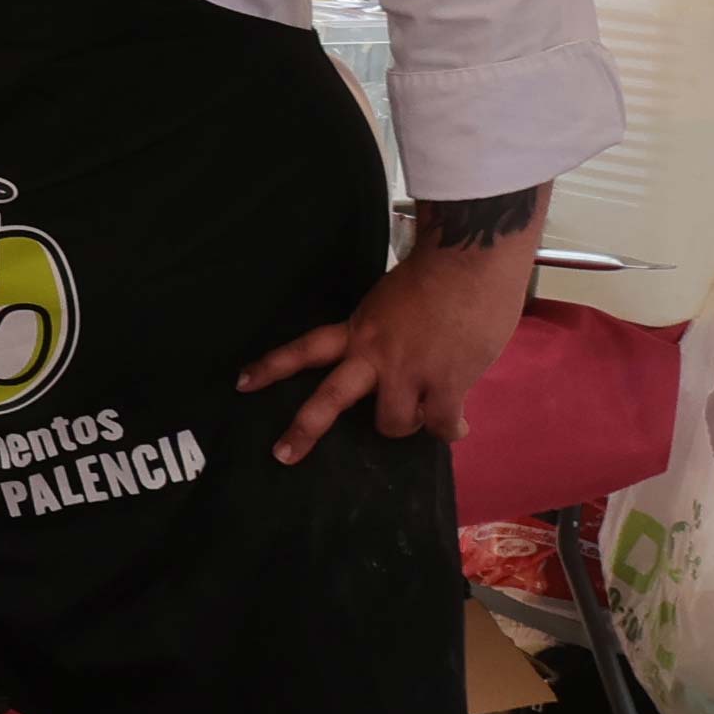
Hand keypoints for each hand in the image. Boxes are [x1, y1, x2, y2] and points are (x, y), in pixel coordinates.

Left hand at [238, 210, 539, 464]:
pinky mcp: (446, 383)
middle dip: (304, 430)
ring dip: (407, 425)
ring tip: (423, 418)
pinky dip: (449, 430)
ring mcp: (409, 371)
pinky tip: (457, 428)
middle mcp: (374, 354)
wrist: (470, 258)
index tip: (242, 384)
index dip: (272, 367)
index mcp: (358, 329)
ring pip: (392, 423)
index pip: (305, 349)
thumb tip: (401, 363)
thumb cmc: (438, 273)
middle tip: (282, 455)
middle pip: (329, 399)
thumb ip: (387, 335)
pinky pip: (441, 424)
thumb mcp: (392, 302)